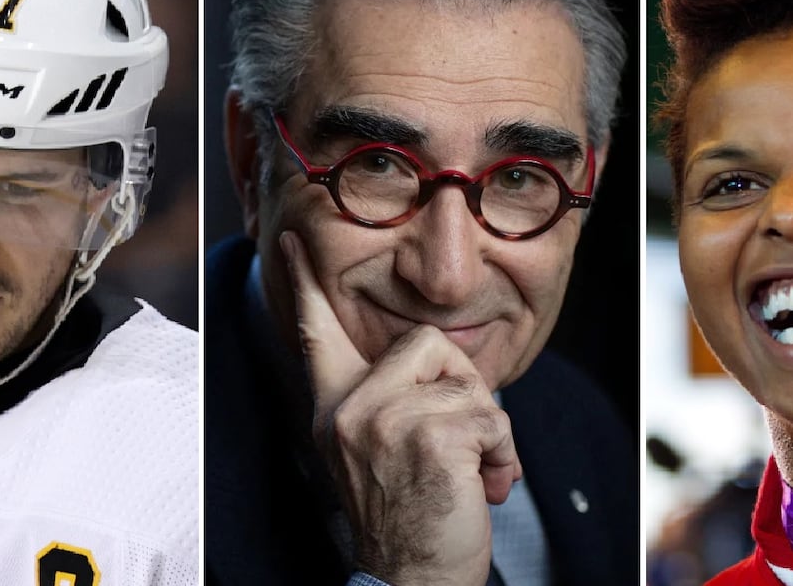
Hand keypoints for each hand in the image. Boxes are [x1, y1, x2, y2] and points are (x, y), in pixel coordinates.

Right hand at [280, 231, 522, 585]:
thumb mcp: (379, 451)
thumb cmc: (409, 520)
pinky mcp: (428, 438)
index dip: (305, 284)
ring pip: (467, 381)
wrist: (413, 584)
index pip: (317, 335)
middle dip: (464, 388)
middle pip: (430, 343)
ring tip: (472, 472)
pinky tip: (484, 486)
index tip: (291, 241)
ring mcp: (384, 421)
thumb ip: (391, 400)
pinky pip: (490, 417)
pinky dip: (502, 454)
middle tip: (462, 443)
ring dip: (488, 429)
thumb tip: (439, 363)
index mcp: (334, 408)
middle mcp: (350, 410)